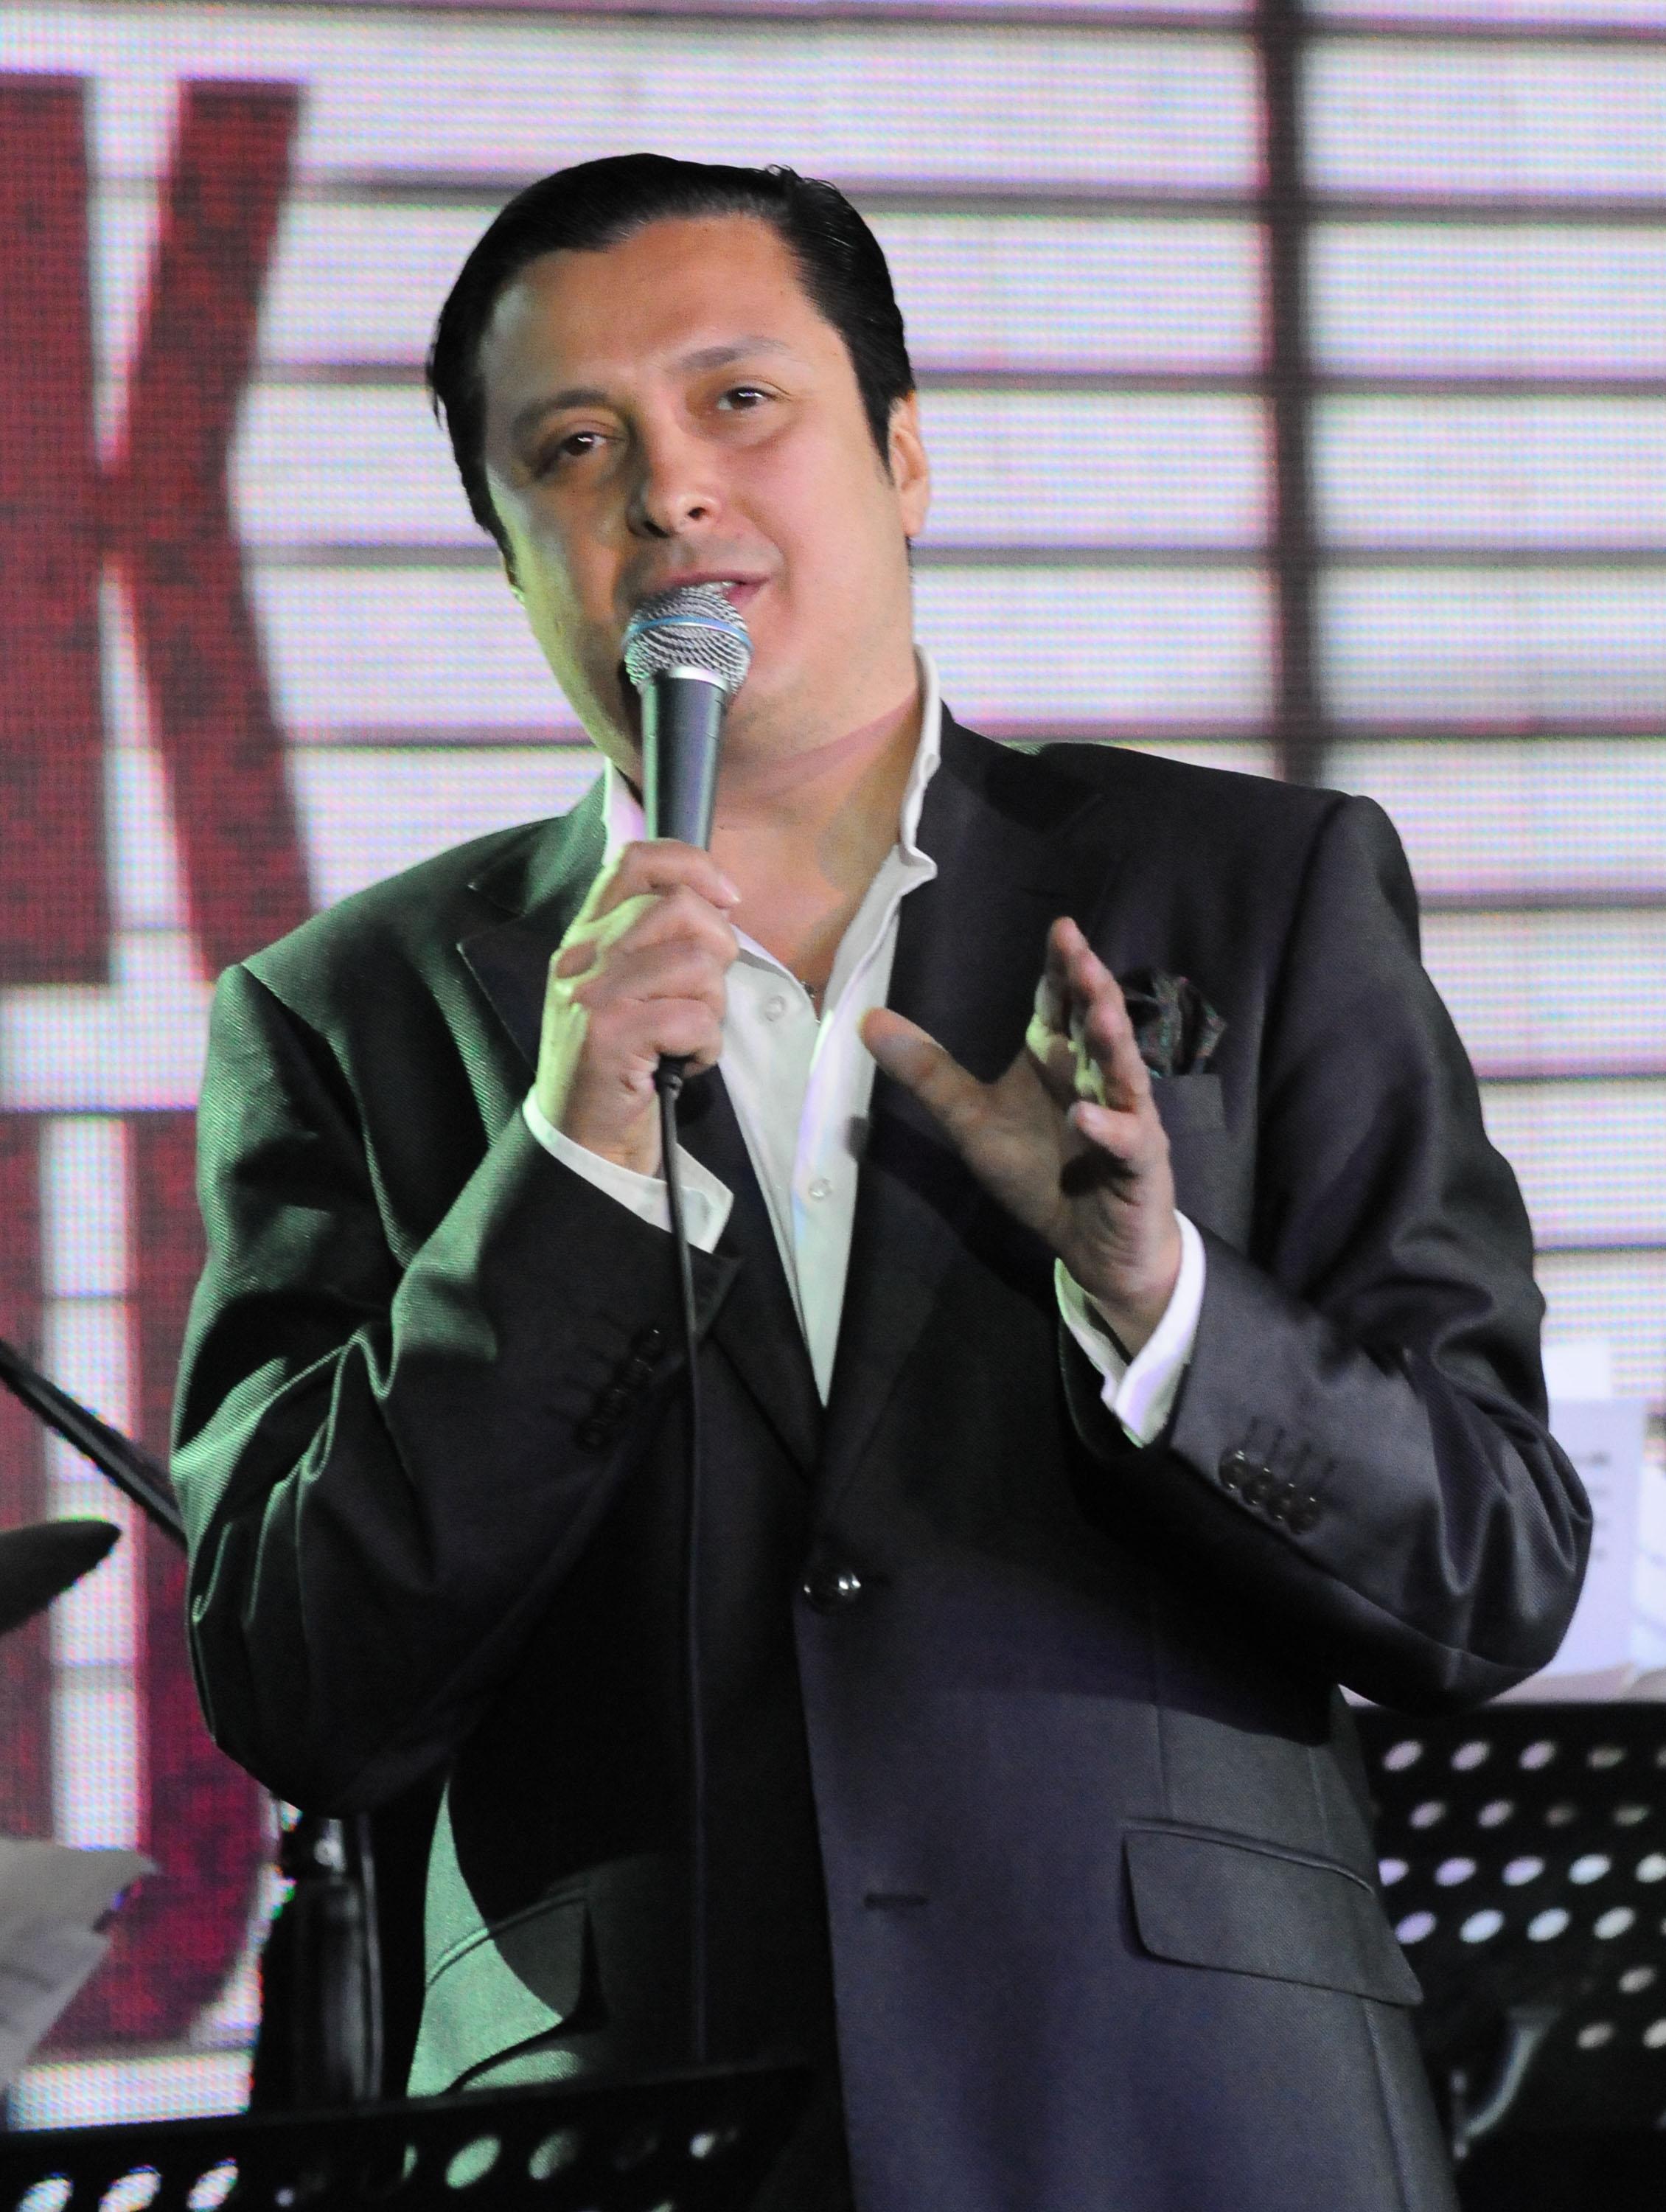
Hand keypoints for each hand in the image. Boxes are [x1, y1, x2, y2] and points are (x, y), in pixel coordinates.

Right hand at [536, 841, 739, 1176]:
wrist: (580, 1138)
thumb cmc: (619, 1062)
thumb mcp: (625, 988)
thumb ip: (655, 940)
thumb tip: (720, 901)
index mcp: (586, 936)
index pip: (635, 860)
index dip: (692, 865)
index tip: (725, 898)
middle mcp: (583, 957)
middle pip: (678, 907)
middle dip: (717, 948)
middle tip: (705, 992)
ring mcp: (594, 995)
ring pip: (695, 963)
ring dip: (712, 1005)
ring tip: (687, 1034)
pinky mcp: (611, 1038)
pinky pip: (694, 1018)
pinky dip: (705, 1046)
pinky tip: (683, 1063)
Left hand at [861, 916, 1181, 1354]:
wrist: (1091, 1243)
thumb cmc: (1040, 1172)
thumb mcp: (972, 1121)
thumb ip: (929, 1072)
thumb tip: (867, 1020)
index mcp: (1058, 1060)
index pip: (1062, 1004)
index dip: (1062, 967)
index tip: (1060, 929)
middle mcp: (1096, 1078)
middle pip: (1097, 1024)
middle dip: (1092, 988)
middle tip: (1081, 952)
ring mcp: (1125, 1117)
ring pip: (1123, 1072)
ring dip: (1112, 1043)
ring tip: (1099, 1013)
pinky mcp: (1139, 1163)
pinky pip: (1127, 1141)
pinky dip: (1108, 1128)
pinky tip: (1085, 1117)